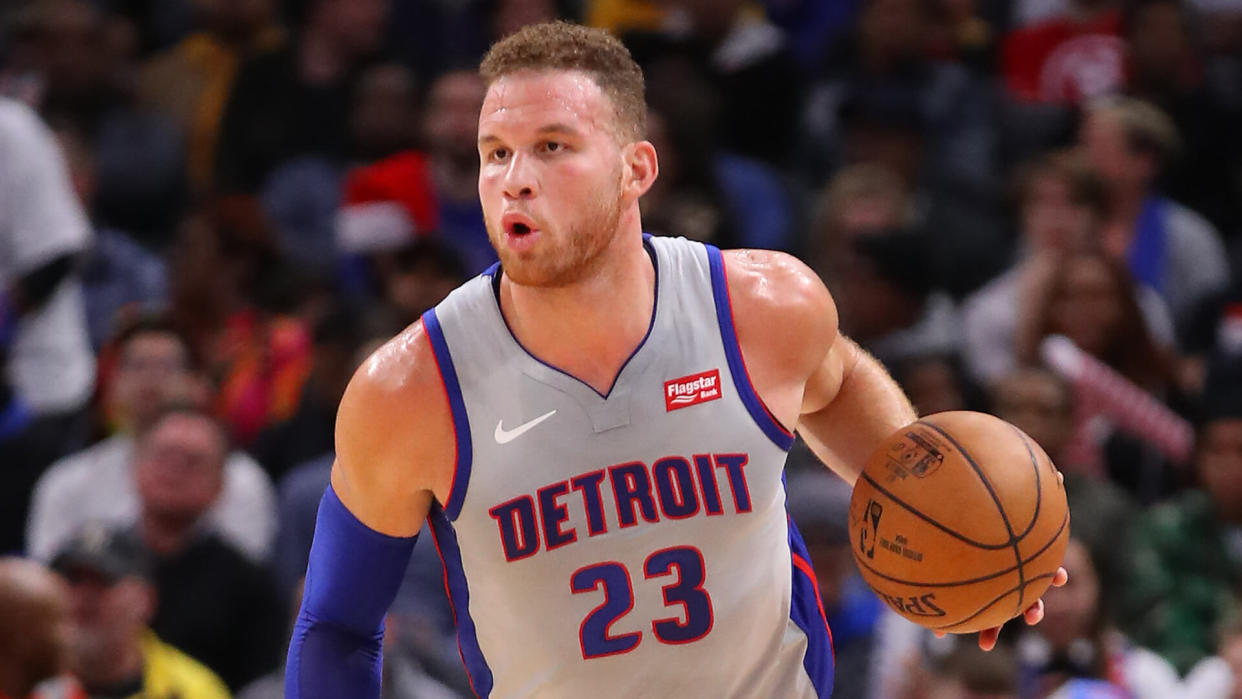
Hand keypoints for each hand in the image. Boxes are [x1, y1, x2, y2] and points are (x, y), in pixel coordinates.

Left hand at [936, 470, 1068, 650]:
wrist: (938, 500)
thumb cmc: (978, 497)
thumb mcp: (1001, 489)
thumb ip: (1026, 485)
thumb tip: (1055, 473)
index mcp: (1014, 553)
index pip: (1037, 565)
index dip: (1050, 573)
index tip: (1058, 577)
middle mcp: (1002, 570)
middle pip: (1019, 593)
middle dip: (1027, 607)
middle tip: (1030, 616)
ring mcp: (979, 581)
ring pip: (988, 608)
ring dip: (990, 627)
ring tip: (985, 643)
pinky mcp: (952, 587)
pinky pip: (951, 605)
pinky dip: (947, 618)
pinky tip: (938, 632)